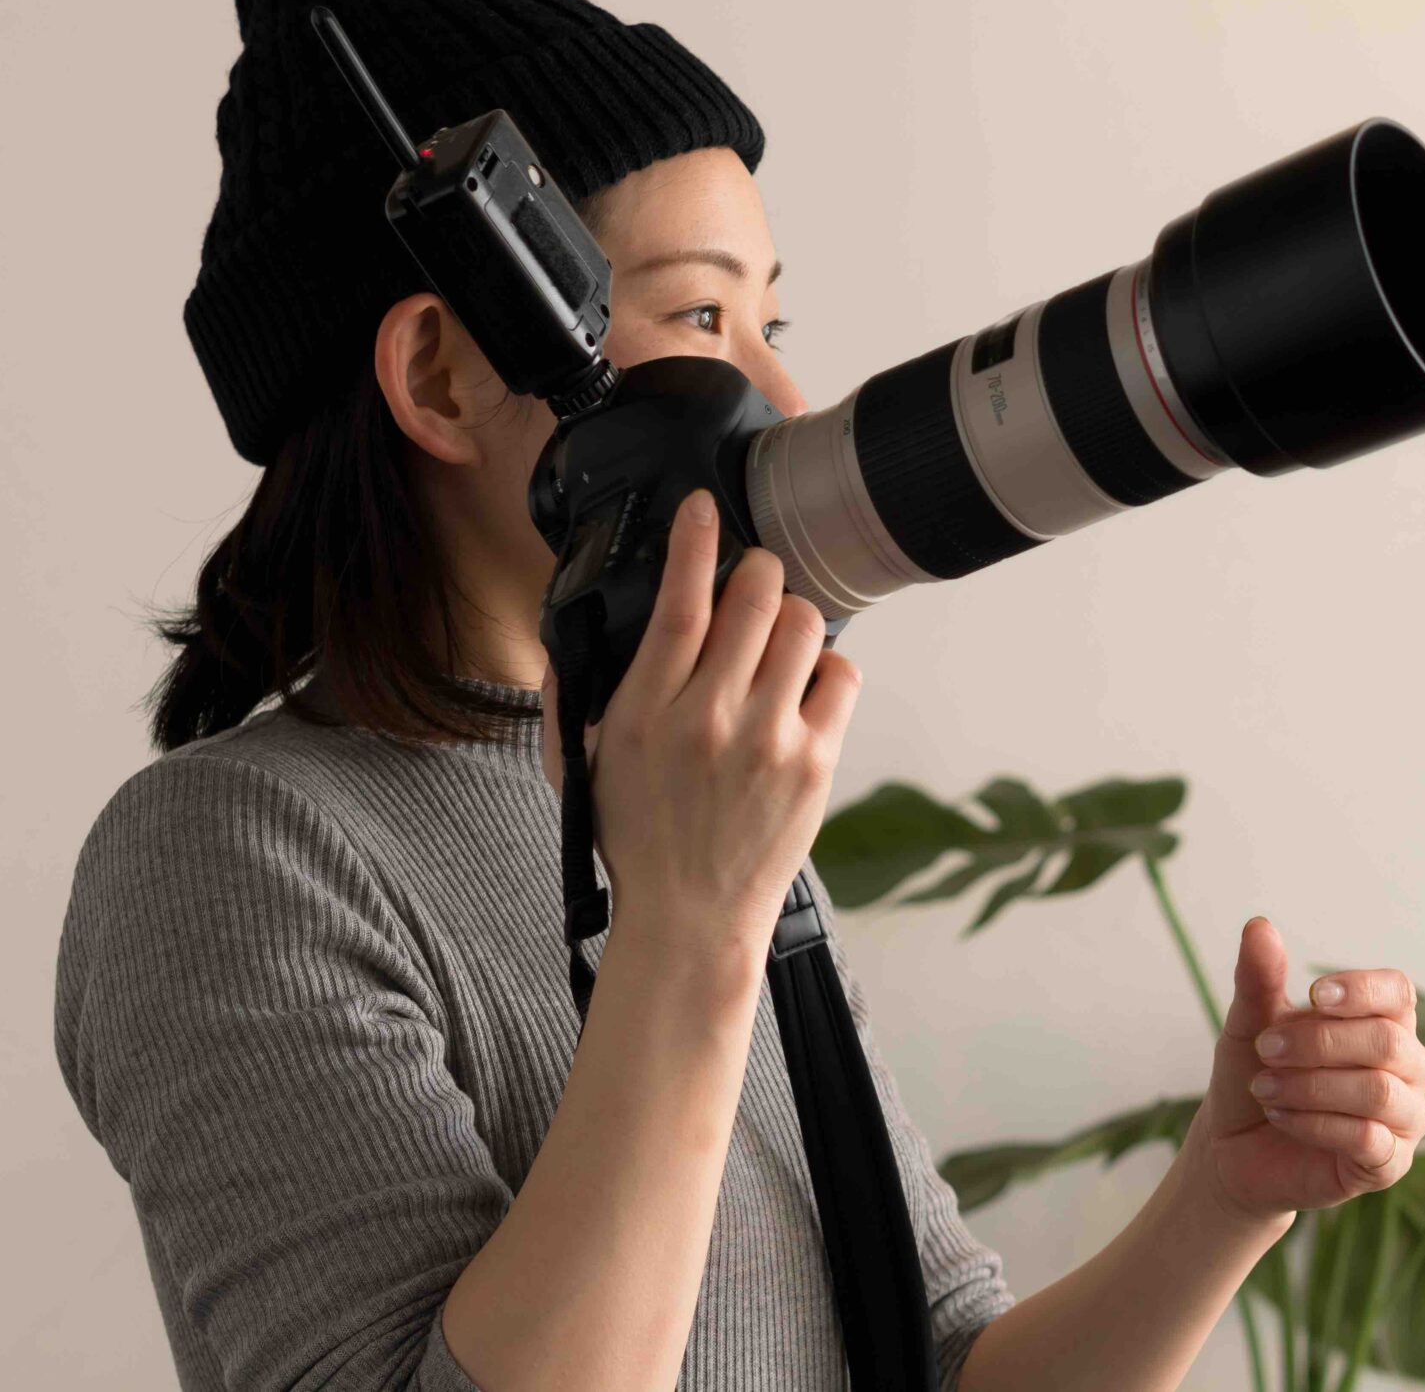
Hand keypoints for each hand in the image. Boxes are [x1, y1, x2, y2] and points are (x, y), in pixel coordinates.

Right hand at [537, 487, 861, 953]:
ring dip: (792, 618)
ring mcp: (769, 738)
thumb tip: (582, 630)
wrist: (691, 918)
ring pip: (804, 626)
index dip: (696, 543)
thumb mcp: (587, 763)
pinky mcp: (815, 762)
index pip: (680, 603)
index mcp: (647, 712)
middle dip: (758, 572)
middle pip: (755, 597)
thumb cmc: (639, 838)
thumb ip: (582, 693)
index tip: (703, 507)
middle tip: (754, 580)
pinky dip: (827, 669)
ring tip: (777, 643)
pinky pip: (842, 675)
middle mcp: (710, 717)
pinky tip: (804, 688)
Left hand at [1178, 916, 1424, 1227]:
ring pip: (1378, 1091)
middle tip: (1264, 1047)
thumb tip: (1258, 925)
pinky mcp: (1388, 1164)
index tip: (1314, 995)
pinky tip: (1281, 1116)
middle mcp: (1408, 1066)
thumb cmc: (1256, 1072)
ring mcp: (1405, 1117)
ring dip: (1312, 1086)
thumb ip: (1259, 977)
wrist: (1235, 1146)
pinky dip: (1316, 1123)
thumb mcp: (1249, 1022)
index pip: (1398, 992)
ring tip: (1265, 1086)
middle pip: (1386, 1041)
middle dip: (1318, 1042)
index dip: (1362, 990)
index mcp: (1385, 1020)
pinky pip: (1367, 1138)